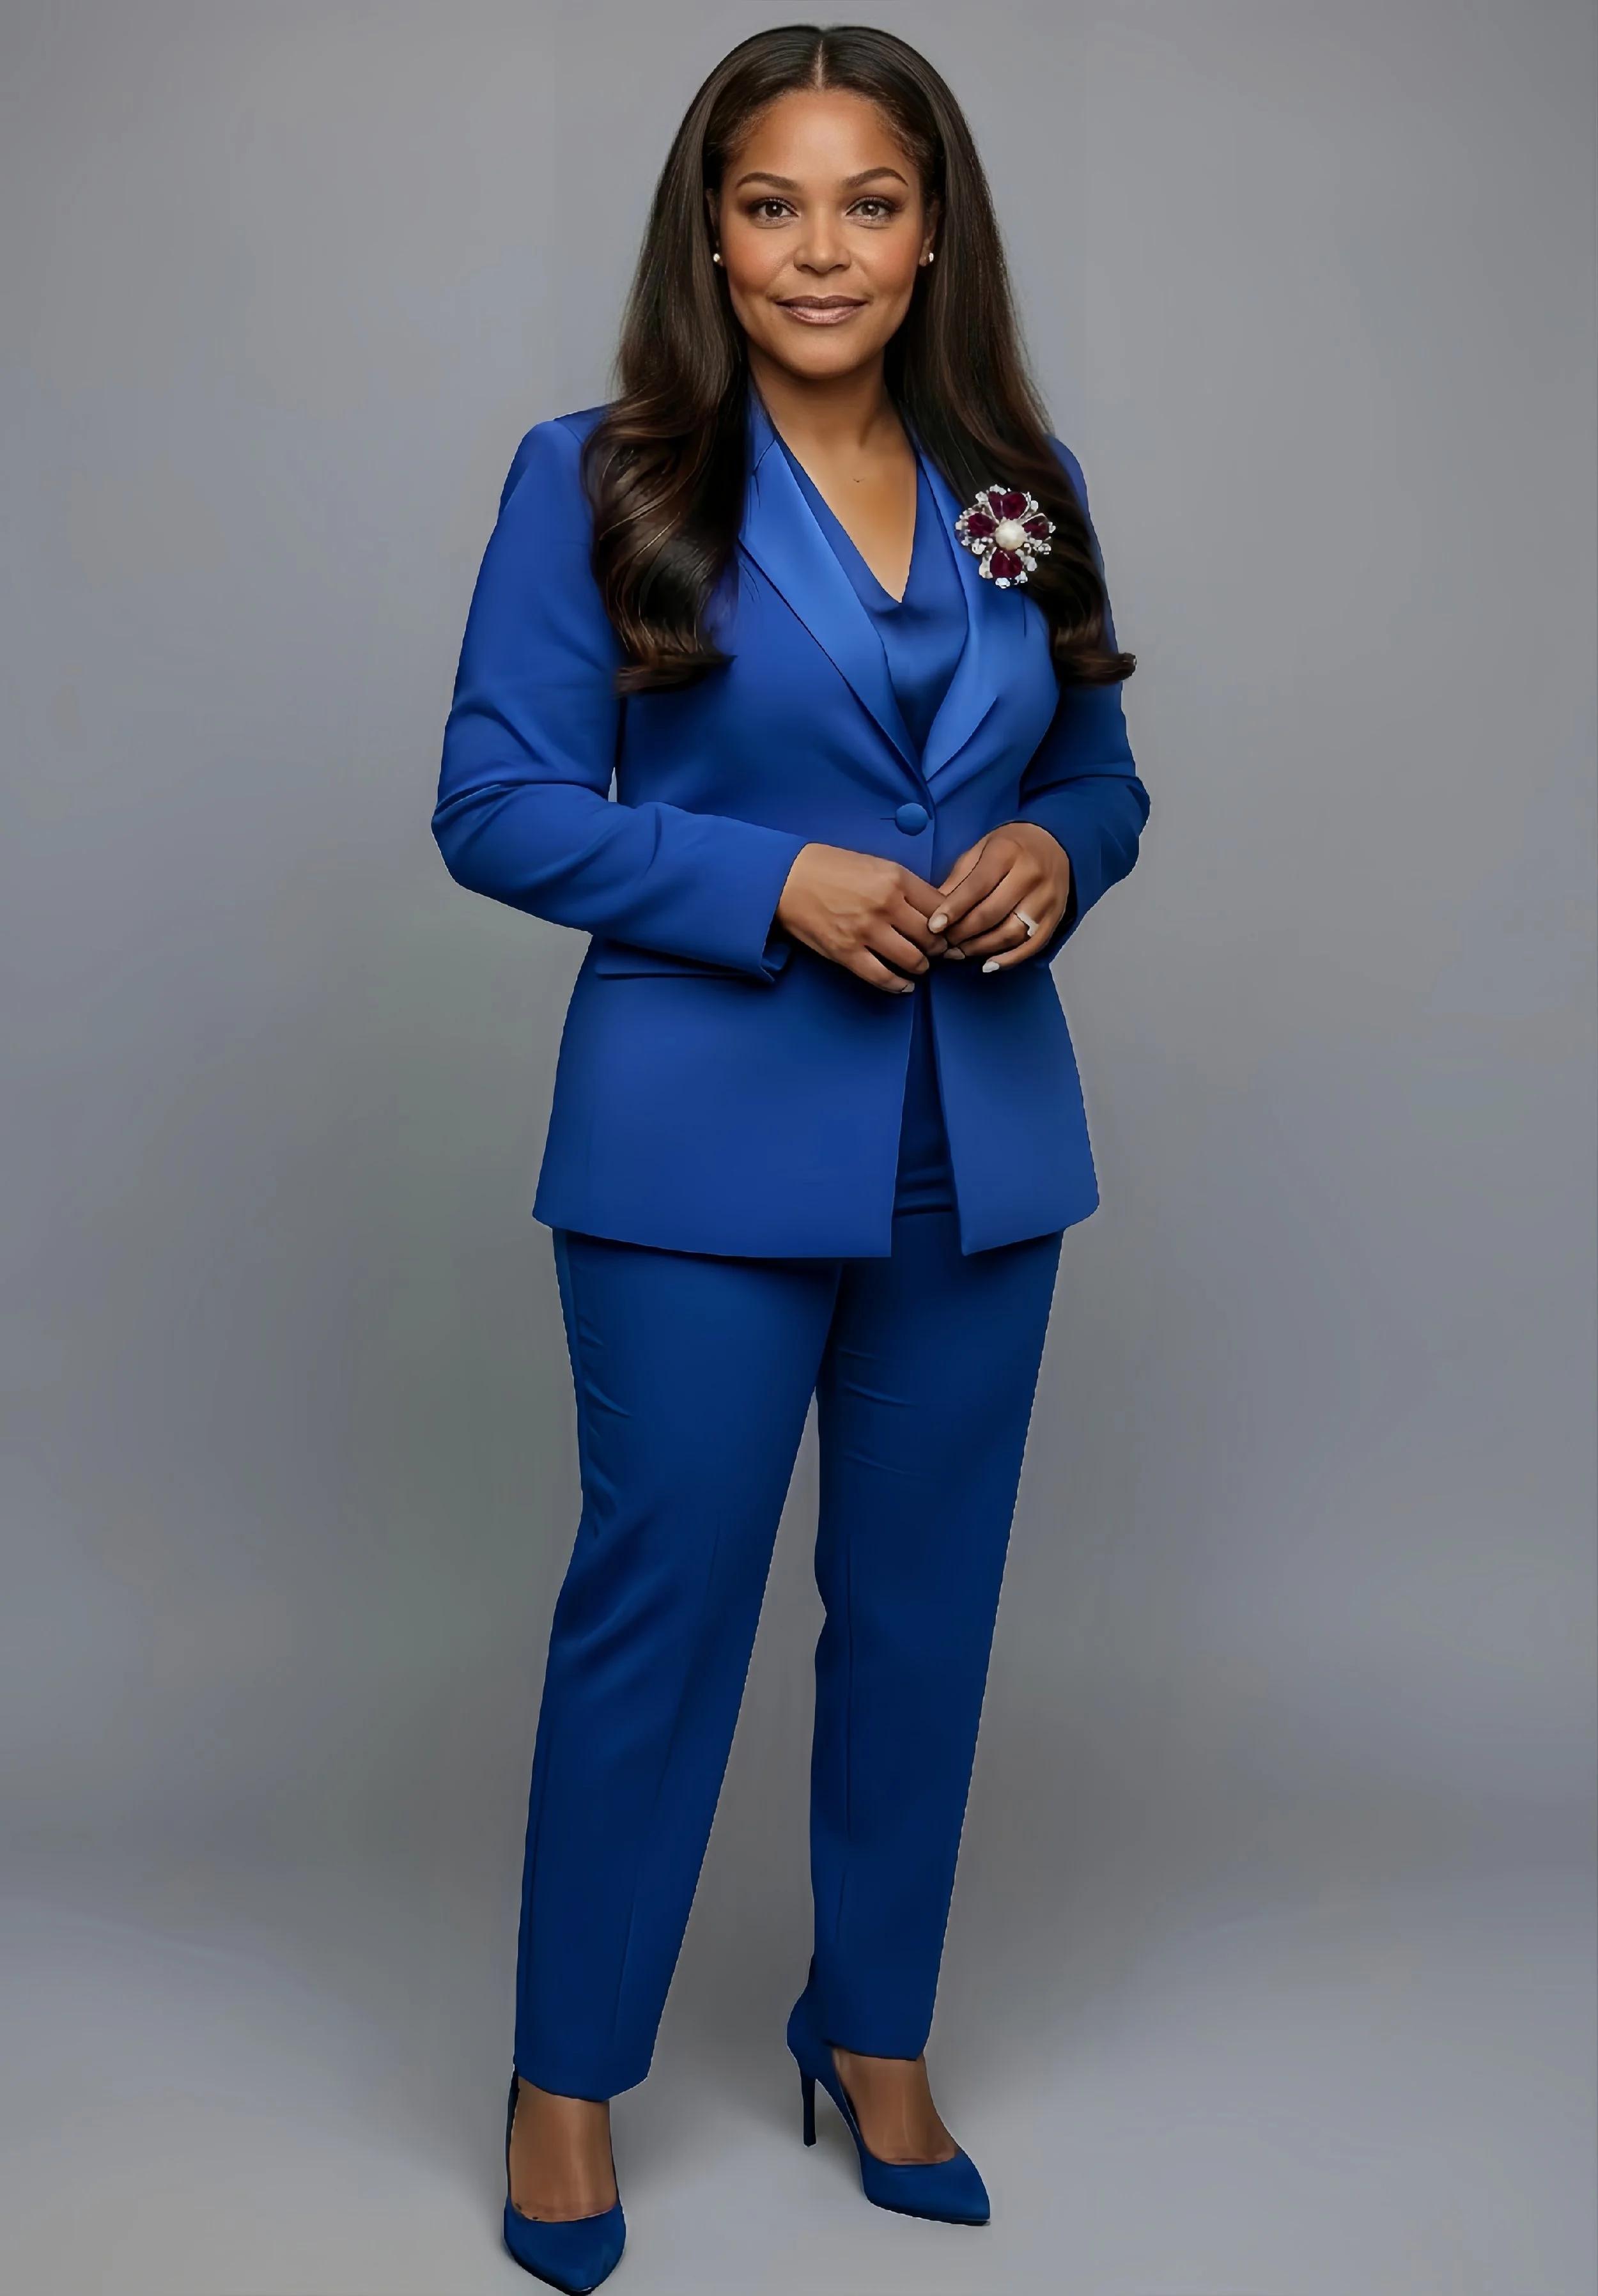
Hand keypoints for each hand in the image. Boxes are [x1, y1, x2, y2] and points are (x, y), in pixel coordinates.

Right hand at [776, 842, 948, 993]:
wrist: (788, 878)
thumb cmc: (831, 868)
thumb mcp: (876, 865)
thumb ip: (906, 886)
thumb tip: (934, 911)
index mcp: (896, 878)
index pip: (941, 908)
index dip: (950, 924)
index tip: (949, 931)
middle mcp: (886, 905)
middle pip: (931, 937)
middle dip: (939, 948)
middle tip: (936, 951)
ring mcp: (866, 931)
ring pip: (912, 960)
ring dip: (921, 967)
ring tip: (919, 965)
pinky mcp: (847, 953)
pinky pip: (883, 978)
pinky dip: (898, 985)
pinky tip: (904, 985)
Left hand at [928, 822, 1070, 969]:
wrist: (1052, 843)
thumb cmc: (1009, 847)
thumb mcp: (979, 851)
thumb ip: (958, 879)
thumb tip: (933, 910)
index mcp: (1007, 852)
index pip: (976, 887)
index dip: (953, 910)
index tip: (934, 927)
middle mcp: (1030, 875)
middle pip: (992, 914)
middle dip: (963, 933)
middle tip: (944, 943)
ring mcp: (1046, 898)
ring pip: (1011, 933)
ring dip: (982, 948)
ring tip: (960, 952)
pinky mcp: (1056, 916)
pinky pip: (1032, 945)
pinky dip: (1009, 959)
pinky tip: (989, 964)